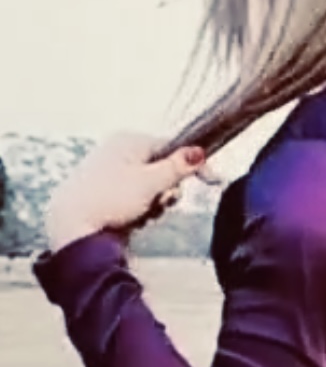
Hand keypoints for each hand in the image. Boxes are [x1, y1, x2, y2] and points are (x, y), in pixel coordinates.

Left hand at [45, 132, 207, 254]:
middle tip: (160, 202)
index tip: (212, 180)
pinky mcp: (109, 193)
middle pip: (162, 168)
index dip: (192, 164)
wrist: (72, 226)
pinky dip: (141, 209)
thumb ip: (177, 167)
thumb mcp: (150, 182)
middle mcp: (120, 152)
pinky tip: (132, 220)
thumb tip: (200, 152)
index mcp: (129, 140)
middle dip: (167, 190)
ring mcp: (114, 172)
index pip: (172, 146)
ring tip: (142, 214)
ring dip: (155, 203)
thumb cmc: (109, 199)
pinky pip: (137, 199)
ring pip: (151, 187)